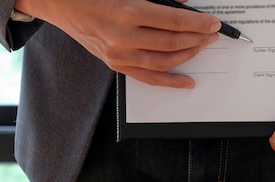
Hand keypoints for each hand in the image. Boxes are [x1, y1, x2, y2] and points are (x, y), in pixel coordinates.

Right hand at [14, 0, 220, 87]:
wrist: (62, 4)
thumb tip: (185, 4)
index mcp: (129, 11)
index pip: (174, 21)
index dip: (198, 23)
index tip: (213, 23)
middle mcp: (124, 37)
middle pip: (172, 42)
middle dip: (197, 38)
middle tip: (212, 35)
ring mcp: (119, 55)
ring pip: (164, 62)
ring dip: (187, 56)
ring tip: (202, 48)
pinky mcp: (116, 65)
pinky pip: (148, 77)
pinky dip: (169, 81)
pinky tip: (186, 81)